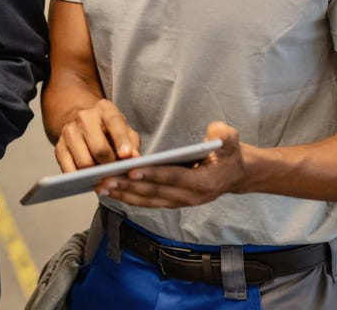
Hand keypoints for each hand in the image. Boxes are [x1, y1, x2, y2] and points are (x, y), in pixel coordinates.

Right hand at [54, 98, 140, 171]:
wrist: (84, 125)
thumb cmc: (110, 131)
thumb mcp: (126, 131)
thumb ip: (133, 144)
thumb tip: (135, 159)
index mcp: (104, 109)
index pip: (114, 122)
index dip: (121, 140)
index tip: (127, 155)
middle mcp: (84, 117)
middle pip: (99, 148)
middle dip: (110, 165)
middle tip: (117, 173)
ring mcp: (69, 131)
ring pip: (84, 163)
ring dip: (96, 174)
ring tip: (105, 176)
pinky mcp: (59, 147)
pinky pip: (69, 169)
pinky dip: (81, 178)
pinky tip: (89, 180)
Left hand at [96, 122, 246, 207]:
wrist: (235, 174)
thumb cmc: (228, 153)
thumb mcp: (231, 140)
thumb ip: (224, 135)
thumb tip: (213, 133)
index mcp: (203, 182)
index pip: (174, 178)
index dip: (153, 174)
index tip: (132, 170)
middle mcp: (190, 197)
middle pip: (155, 191)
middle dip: (128, 185)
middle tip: (105, 179)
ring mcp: (180, 202)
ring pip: (148, 200)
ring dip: (123, 194)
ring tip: (101, 187)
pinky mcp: (172, 202)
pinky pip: (148, 202)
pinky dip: (129, 198)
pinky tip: (111, 192)